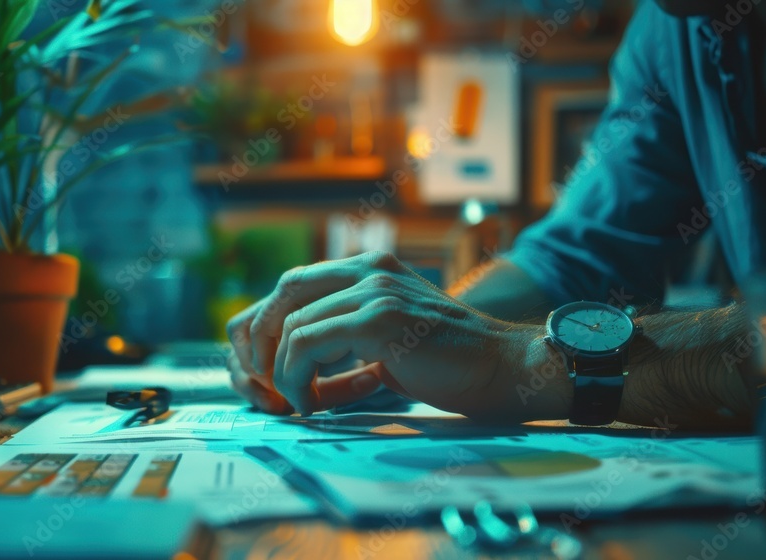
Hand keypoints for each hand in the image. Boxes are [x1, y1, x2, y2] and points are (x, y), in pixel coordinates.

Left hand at [226, 251, 555, 419]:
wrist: (502, 369)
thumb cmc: (448, 363)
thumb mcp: (388, 336)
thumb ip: (347, 332)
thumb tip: (293, 356)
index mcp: (370, 267)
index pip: (294, 284)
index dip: (270, 325)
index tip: (270, 368)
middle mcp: (369, 268)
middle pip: (284, 294)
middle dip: (263, 343)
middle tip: (269, 385)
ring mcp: (375, 290)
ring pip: (291, 326)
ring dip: (284, 372)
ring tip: (301, 402)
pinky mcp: (378, 319)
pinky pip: (306, 345)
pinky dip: (298, 380)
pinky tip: (313, 404)